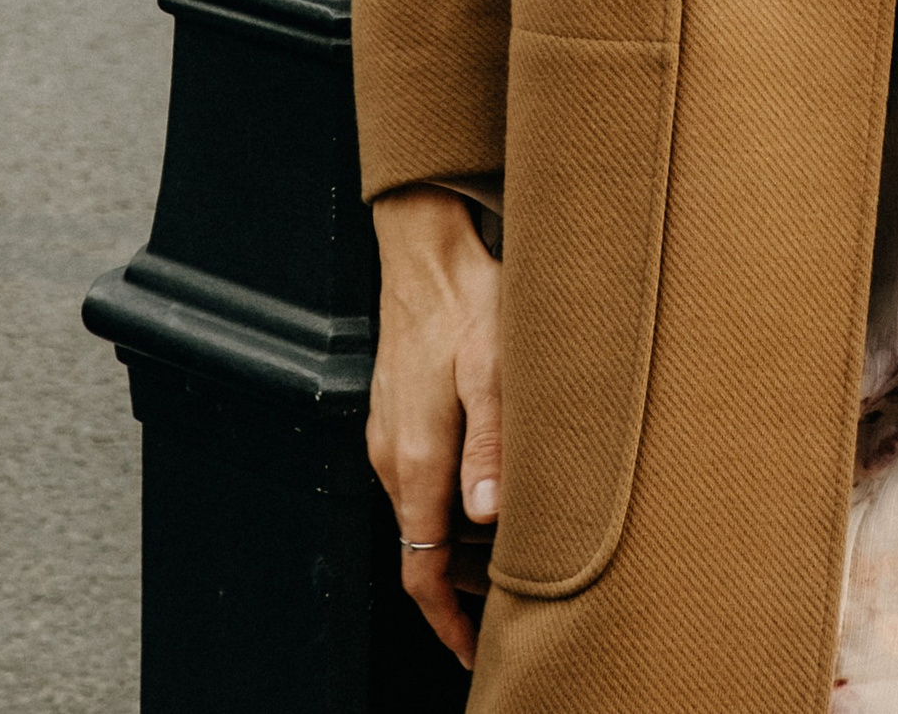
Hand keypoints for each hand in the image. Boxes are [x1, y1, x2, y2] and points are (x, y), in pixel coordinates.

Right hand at [368, 186, 502, 665]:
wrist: (426, 249)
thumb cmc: (465, 300)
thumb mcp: (493, 370)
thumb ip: (491, 445)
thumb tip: (486, 516)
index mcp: (415, 458)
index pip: (420, 568)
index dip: (445, 619)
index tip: (472, 649)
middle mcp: (393, 456)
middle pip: (420, 549)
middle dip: (459, 588)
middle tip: (507, 603)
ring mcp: (390, 435)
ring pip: (420, 516)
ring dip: (456, 546)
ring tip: (505, 553)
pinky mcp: (396, 414)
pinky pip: (418, 481)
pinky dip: (448, 505)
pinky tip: (486, 490)